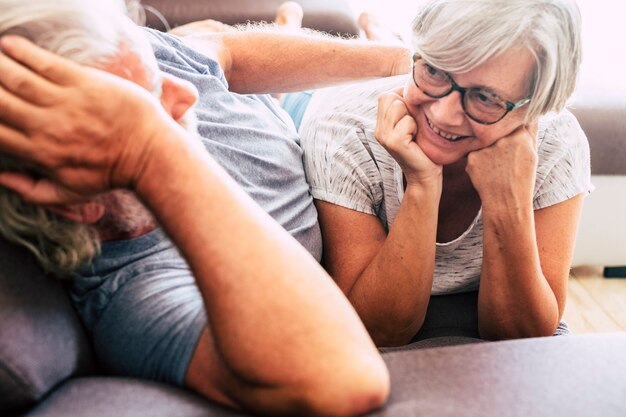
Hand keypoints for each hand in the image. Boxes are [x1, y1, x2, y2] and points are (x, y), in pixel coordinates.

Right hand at [0, 36, 176, 203]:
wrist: (151, 154)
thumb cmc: (111, 174)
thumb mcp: (69, 193)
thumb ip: (29, 189)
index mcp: (41, 153)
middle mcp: (47, 126)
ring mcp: (66, 102)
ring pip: (15, 77)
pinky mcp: (84, 82)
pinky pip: (44, 62)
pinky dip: (21, 51)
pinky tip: (9, 46)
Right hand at [375, 89, 441, 184]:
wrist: (426, 174)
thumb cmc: (425, 146)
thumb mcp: (414, 120)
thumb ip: (408, 104)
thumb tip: (416, 78)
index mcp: (381, 123)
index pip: (387, 94)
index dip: (404, 99)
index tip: (413, 116)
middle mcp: (378, 129)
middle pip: (390, 97)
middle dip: (407, 107)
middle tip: (415, 126)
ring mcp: (383, 136)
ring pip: (398, 106)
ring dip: (412, 117)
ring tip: (415, 132)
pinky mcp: (393, 142)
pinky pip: (407, 121)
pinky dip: (415, 127)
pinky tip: (416, 140)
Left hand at [465, 123, 538, 211]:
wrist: (506, 203)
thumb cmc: (522, 179)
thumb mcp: (532, 153)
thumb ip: (530, 130)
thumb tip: (530, 111)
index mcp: (520, 136)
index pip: (510, 122)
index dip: (507, 129)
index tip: (507, 137)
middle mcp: (502, 139)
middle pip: (495, 131)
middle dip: (496, 139)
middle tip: (501, 158)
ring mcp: (486, 148)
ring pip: (483, 141)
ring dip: (486, 149)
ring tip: (495, 166)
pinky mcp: (472, 158)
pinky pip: (473, 153)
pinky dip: (477, 160)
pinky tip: (486, 171)